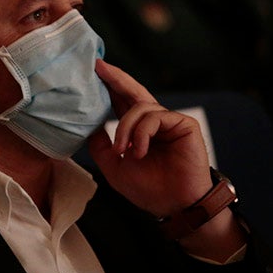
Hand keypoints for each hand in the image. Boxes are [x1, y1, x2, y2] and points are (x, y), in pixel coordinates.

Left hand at [88, 60, 213, 217]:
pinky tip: (139, 151)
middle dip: (115, 78)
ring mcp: (170, 122)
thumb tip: (88, 127)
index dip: (109, 87)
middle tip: (99, 66)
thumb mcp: (114, 168)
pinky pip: (156, 117)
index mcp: (139, 129)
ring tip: (123, 151)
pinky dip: (142, 133)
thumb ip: (101, 146)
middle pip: (133, 91)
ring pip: (140, 107)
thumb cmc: (149, 190)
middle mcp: (155, 122)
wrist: (175, 206)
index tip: (93, 71)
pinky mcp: (184, 124)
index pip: (121, 102)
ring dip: (125, 127)